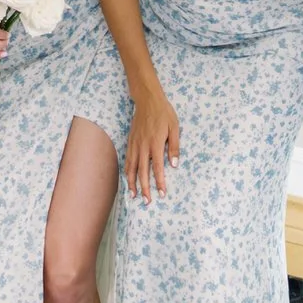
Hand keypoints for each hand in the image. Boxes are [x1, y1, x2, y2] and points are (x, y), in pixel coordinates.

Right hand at [124, 82, 180, 201]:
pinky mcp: (130, 142)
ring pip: (132, 168)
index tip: (162, 194)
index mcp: (156, 143)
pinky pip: (128, 160)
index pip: (157, 168)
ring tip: (134, 195)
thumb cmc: (164, 113)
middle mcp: (143, 146)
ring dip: (133, 183)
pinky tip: (128, 180)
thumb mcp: (175, 127)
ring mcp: (135, 144)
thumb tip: (174, 164)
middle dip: (145, 188)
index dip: (159, 182)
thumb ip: (174, 146)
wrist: (148, 100)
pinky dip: (127, 171)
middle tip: (147, 202)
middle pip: (142, 172)